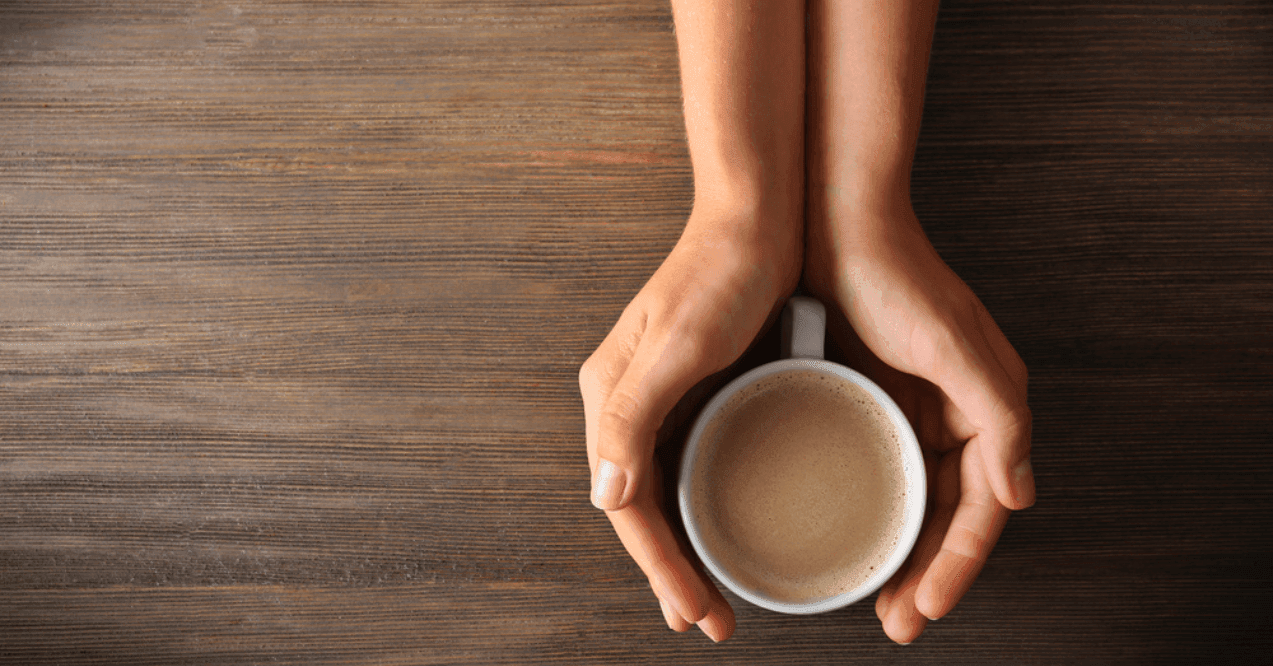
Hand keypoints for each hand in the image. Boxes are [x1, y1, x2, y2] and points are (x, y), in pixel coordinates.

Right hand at [579, 206, 800, 641]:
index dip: (658, 564)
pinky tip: (719, 531)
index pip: (626, 503)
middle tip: (708, 622)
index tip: (694, 611)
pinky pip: (683, 466)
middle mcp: (624, 403)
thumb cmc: (723, 273)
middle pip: (638, 508)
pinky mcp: (690, 391)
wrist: (758, 216)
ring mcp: (656, 398)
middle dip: (668, 571)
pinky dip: (696, 510)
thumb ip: (634, 416)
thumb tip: (605, 495)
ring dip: (681, 550)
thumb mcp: (679, 345)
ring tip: (708, 599)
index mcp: (610, 396)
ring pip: (659, 494)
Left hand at [804, 195, 1034, 644]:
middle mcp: (957, 417)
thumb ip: (1001, 420)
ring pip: (916, 501)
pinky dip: (876, 510)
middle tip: (897, 620)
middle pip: (950, 516)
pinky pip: (883, 471)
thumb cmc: (896, 279)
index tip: (925, 608)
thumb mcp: (956, 349)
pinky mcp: (873, 401)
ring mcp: (914, 412)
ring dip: (902, 552)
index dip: (958, 566)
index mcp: (989, 410)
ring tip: (877, 600)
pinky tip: (852, 535)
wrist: (836, 227)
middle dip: (929, 574)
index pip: (983, 510)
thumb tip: (1019, 496)